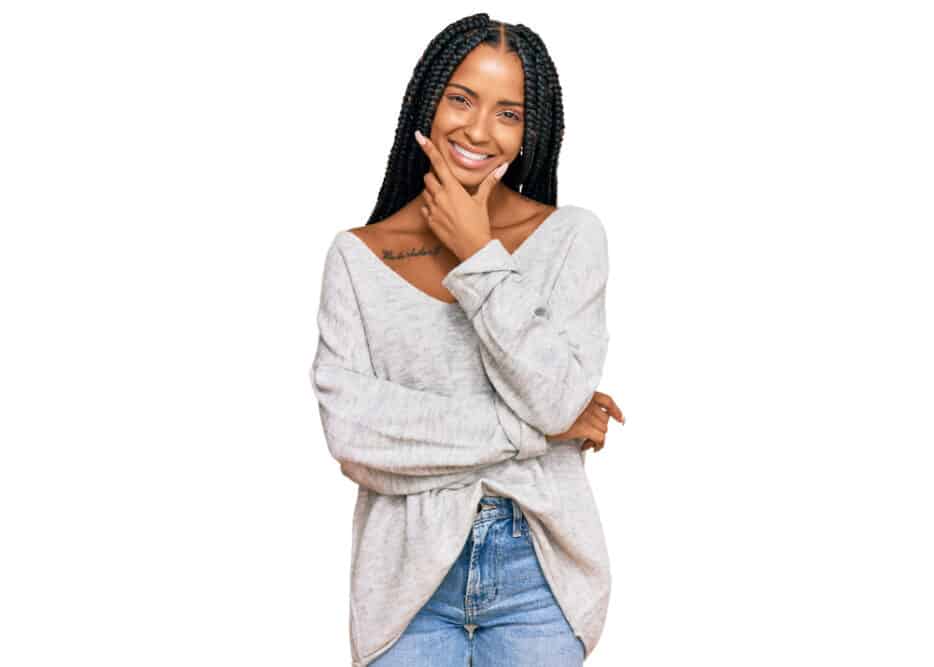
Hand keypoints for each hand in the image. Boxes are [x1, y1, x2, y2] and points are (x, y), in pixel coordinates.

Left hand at [414, 129, 508, 260]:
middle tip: (447, 185)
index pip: (438, 163)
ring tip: (447, 201)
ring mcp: (433, 210)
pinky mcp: (429, 222)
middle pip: (428, 177)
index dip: (428, 148)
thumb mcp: (482, 201)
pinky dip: (430, 208)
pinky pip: (424, 209)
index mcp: (453, 189)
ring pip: (425, 192)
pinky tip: (442, 213)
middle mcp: (440, 197)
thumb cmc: (479, 224)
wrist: (473, 248)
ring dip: (432, 192)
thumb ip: (490, 182)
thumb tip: (503, 166)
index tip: (419, 137)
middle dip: (435, 177)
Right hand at [545, 391, 624, 452]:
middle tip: (587, 438)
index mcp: (583, 396)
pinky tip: (586, 447)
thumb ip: (577, 407)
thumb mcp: (562, 404)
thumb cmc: (546, 412)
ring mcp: (586, 414)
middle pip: (605, 419)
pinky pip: (600, 438)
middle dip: (599, 430)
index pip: (606, 400)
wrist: (535, 416)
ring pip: (604, 429)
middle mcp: (587, 403)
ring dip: (596, 439)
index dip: (616, 410)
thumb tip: (588, 421)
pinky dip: (597, 445)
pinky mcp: (583, 427)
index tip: (621, 420)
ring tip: (585, 442)